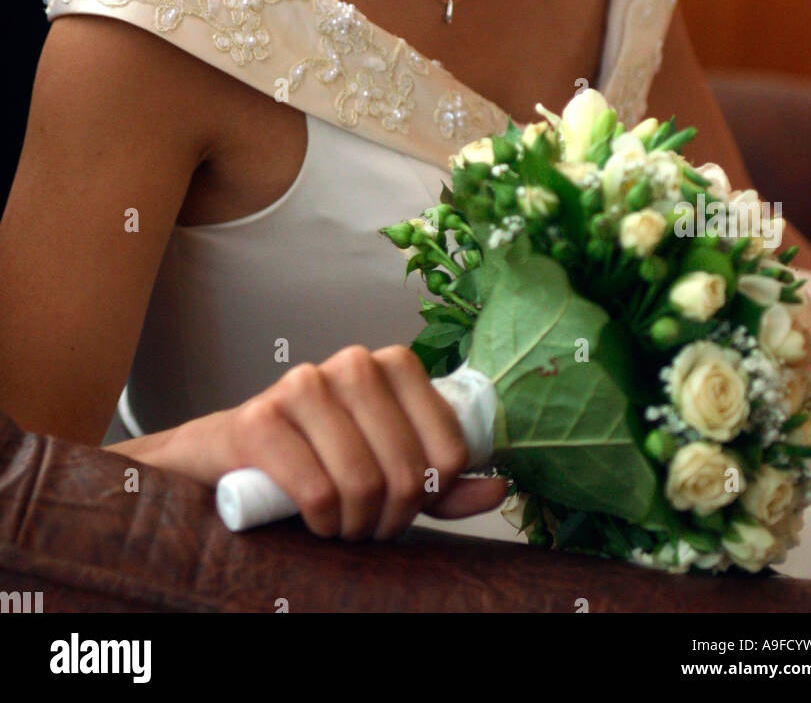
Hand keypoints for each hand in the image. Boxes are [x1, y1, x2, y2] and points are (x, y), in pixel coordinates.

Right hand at [214, 344, 507, 539]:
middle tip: (368, 526)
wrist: (233, 455)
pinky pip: (317, 491)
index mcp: (396, 365)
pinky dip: (321, 521)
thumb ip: (441, 479)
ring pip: (364, 482)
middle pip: (407, 471)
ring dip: (355, 524)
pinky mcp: (260, 417)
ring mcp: (304, 383)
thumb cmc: (322, 458)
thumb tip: (497, 486)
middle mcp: (355, 363)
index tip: (404, 507)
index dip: (431, 496)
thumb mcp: (390, 467)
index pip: (450, 451)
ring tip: (341, 524)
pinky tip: (313, 519)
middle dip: (391, 518)